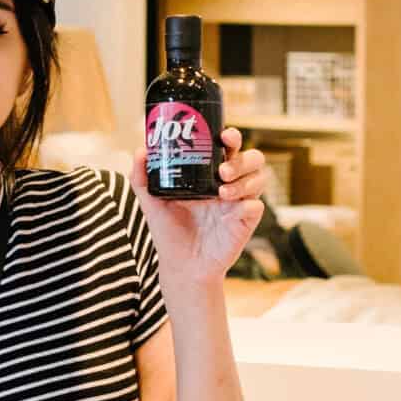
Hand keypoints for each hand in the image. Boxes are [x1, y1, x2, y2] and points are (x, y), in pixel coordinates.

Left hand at [131, 130, 266, 283]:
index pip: (229, 147)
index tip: (224, 135)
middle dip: (242, 159)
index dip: (232, 137)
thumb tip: (141, 151)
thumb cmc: (169, 230)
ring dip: (245, 180)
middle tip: (222, 170)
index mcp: (210, 173)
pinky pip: (256, 206)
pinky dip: (248, 204)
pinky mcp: (245, 222)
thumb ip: (142, 177)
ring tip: (222, 192)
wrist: (180, 265)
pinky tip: (233, 209)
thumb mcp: (151, 201)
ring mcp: (239, 203)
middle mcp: (228, 184)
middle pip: (252, 158)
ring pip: (260, 178)